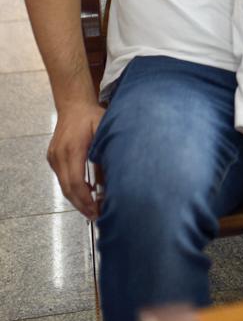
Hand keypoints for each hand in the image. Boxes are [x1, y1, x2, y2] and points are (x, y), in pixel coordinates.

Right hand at [46, 102, 104, 219]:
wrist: (73, 104)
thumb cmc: (92, 116)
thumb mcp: (104, 132)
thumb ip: (106, 155)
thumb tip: (112, 181)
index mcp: (73, 149)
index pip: (76, 181)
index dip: (85, 199)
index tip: (96, 210)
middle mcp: (59, 155)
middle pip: (68, 188)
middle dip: (81, 204)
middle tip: (95, 216)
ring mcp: (53, 156)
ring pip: (63, 185)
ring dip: (76, 198)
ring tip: (92, 209)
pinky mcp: (52, 157)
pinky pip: (62, 178)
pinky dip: (72, 188)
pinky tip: (85, 192)